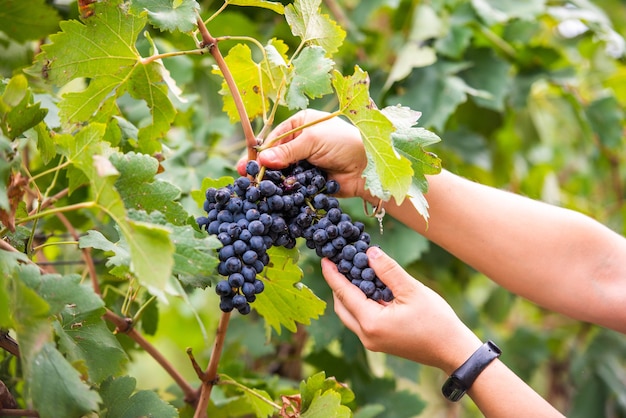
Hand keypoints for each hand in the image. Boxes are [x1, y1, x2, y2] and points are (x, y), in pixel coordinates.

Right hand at [237, 109, 369, 199]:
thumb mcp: (312, 141)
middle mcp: (301, 142)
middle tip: (246, 178)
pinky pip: (294, 186)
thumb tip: (263, 159)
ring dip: (273, 181)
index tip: (247, 164)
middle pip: (276, 156)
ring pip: (283, 173)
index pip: (274, 138)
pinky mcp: (310, 180)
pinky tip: (274, 197)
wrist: (367, 167)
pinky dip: (286, 191)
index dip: (261, 152)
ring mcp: (305, 162)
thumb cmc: (343, 143)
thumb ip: (287, 152)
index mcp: (300, 124)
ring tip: (257, 190)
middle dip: (263, 168)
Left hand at [321, 246, 481, 373]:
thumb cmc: (436, 321)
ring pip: (349, 315)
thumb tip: (369, 252)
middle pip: (341, 306)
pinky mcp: (380, 343)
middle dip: (337, 285)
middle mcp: (366, 335)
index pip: (344, 293)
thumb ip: (388, 270)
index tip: (325, 259)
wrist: (453, 351)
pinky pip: (361, 321)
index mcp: (371, 323)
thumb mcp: (412, 290)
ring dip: (348, 295)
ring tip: (353, 272)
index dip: (332, 275)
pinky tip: (369, 289)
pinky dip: (359, 304)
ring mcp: (372, 342)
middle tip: (339, 263)